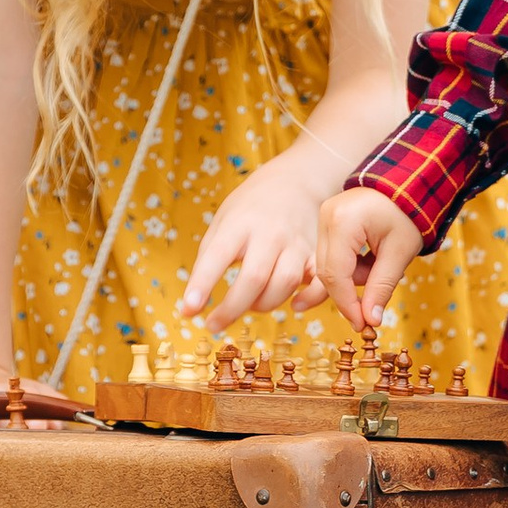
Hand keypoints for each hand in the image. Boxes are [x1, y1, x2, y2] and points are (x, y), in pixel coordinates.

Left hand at [185, 169, 325, 326]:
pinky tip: (294, 305)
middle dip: (231, 308)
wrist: (296, 181)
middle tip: (213, 325)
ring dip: (264, 305)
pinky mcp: (317, 254)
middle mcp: (270, 233)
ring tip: (249, 305)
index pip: (218, 255)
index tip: (188, 310)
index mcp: (240, 223)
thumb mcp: (222, 221)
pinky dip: (308, 300)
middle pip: (254, 277)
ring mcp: (296, 244)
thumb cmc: (251, 207)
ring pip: (285, 284)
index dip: (203, 284)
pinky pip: (319, 284)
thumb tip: (193, 302)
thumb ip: (208, 258)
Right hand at [316, 186, 422, 333]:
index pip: (336, 274)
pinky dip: (350, 266)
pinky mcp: (326, 221)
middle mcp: (325, 217)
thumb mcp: (399, 253)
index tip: (362, 324)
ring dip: (353, 277)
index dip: (348, 304)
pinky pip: (331, 255)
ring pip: (328, 266)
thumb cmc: (408, 214)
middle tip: (369, 314)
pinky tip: (371, 258)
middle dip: (349, 294)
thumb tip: (371, 321)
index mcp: (343, 222)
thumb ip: (382, 287)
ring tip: (380, 266)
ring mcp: (323, 217)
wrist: (407, 182)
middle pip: (327, 272)